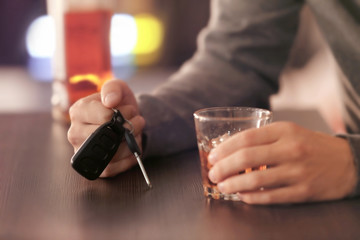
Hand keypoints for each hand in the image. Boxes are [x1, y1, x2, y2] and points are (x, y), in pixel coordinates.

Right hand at [67, 79, 144, 177]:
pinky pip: (113, 168)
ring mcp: (83, 151)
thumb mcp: (117, 88)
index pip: (105, 117)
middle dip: (128, 127)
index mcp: (78, 112)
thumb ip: (113, 89)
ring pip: (111, 153)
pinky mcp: (94, 166)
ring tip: (135, 131)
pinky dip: (129, 157)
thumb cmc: (119, 103)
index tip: (128, 109)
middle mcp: (75, 133)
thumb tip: (110, 101)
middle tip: (136, 121)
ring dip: (131, 142)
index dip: (123, 113)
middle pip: (107, 136)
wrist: (127, 118)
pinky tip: (131, 145)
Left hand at [207, 122, 356, 204]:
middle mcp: (290, 149)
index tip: (212, 156)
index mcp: (284, 130)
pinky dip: (251, 198)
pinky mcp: (303, 191)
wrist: (348, 163)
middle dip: (223, 167)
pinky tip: (241, 196)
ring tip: (222, 186)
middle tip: (213, 173)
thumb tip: (231, 150)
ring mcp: (297, 171)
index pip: (246, 138)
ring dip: (233, 184)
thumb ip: (264, 138)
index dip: (224, 148)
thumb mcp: (290, 132)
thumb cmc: (312, 146)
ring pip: (255, 180)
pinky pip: (270, 197)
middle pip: (246, 158)